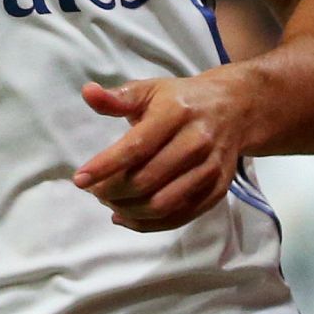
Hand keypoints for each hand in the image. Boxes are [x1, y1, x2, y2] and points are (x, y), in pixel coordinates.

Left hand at [72, 74, 246, 231]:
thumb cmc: (181, 100)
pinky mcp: (217, 190)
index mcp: (176, 113)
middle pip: (148, 179)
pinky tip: (126, 216)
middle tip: (94, 191)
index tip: (80, 179)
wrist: (234, 109)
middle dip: (113, 191)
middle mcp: (196, 142)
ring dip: (128, 210)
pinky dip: (148, 223)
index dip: (105, 166)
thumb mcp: (150, 90)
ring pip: (163, 204)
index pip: (136, 146)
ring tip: (108, 202)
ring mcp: (210, 169)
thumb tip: (87, 93)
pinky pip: (179, 217)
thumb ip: (118, 97)